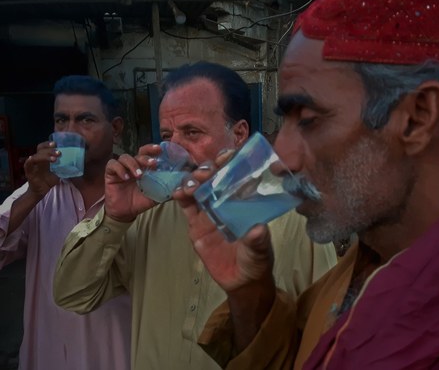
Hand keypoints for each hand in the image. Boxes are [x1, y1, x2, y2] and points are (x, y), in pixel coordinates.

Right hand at [23, 140, 60, 199]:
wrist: (41, 191)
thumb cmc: (48, 181)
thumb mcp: (57, 173)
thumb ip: (62, 168)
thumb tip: (73, 163)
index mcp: (44, 158)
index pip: (44, 147)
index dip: (48, 144)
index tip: (56, 143)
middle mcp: (38, 160)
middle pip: (40, 149)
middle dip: (50, 149)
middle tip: (59, 153)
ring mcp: (32, 165)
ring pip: (36, 156)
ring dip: (45, 156)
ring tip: (54, 159)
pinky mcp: (29, 171)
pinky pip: (28, 164)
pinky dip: (31, 160)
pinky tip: (34, 158)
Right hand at [104, 143, 161, 221]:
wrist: (125, 213)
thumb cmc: (140, 202)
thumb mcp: (156, 196)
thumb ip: (167, 190)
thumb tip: (183, 188)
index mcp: (145, 167)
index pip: (149, 153)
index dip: (153, 149)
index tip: (161, 150)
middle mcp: (133, 164)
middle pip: (138, 152)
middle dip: (146, 155)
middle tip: (153, 163)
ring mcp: (121, 168)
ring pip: (125, 157)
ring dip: (133, 164)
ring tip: (139, 175)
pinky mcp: (110, 173)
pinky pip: (112, 165)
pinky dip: (119, 169)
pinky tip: (125, 177)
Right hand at [172, 150, 274, 292]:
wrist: (240, 282)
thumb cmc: (256, 261)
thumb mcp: (259, 251)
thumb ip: (257, 241)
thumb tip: (258, 229)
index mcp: (245, 201)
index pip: (238, 175)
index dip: (232, 162)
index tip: (226, 157)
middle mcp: (226, 201)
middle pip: (215, 177)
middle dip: (209, 169)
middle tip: (206, 172)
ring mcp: (209, 211)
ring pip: (199, 187)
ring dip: (193, 180)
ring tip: (192, 184)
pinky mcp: (196, 223)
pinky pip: (187, 205)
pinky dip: (181, 195)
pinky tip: (178, 192)